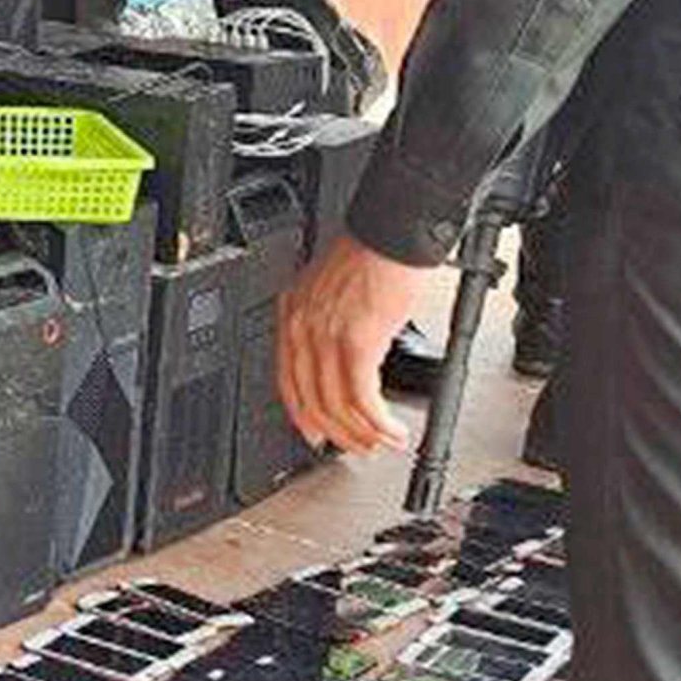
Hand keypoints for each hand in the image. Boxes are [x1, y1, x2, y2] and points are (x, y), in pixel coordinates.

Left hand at [280, 231, 432, 457]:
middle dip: (338, 433)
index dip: (302, 415)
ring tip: (383, 442)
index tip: (316, 434)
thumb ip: (328, 324)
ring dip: (363, 433)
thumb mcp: (333, 291)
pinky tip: (392, 429)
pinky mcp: (357, 342)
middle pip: (309, 400)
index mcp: (292, 313)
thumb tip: (340, 359)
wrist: (393, 233)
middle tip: (360, 447)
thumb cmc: (374, 254)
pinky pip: (361, 397)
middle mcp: (301, 326)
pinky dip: (378, 422)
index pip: (287, 380)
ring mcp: (326, 336)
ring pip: (335, 405)